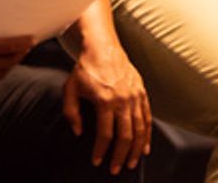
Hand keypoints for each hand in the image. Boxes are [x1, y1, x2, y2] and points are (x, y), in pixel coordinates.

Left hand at [63, 44, 151, 173]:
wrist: (103, 48)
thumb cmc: (84, 69)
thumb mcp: (69, 90)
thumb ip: (71, 114)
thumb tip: (79, 133)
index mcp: (104, 100)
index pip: (105, 134)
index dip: (101, 151)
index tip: (97, 162)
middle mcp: (123, 100)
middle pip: (126, 135)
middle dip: (120, 155)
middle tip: (115, 169)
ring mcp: (135, 96)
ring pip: (140, 128)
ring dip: (136, 149)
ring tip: (130, 163)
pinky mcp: (142, 92)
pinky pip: (147, 117)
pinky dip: (148, 134)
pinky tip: (145, 147)